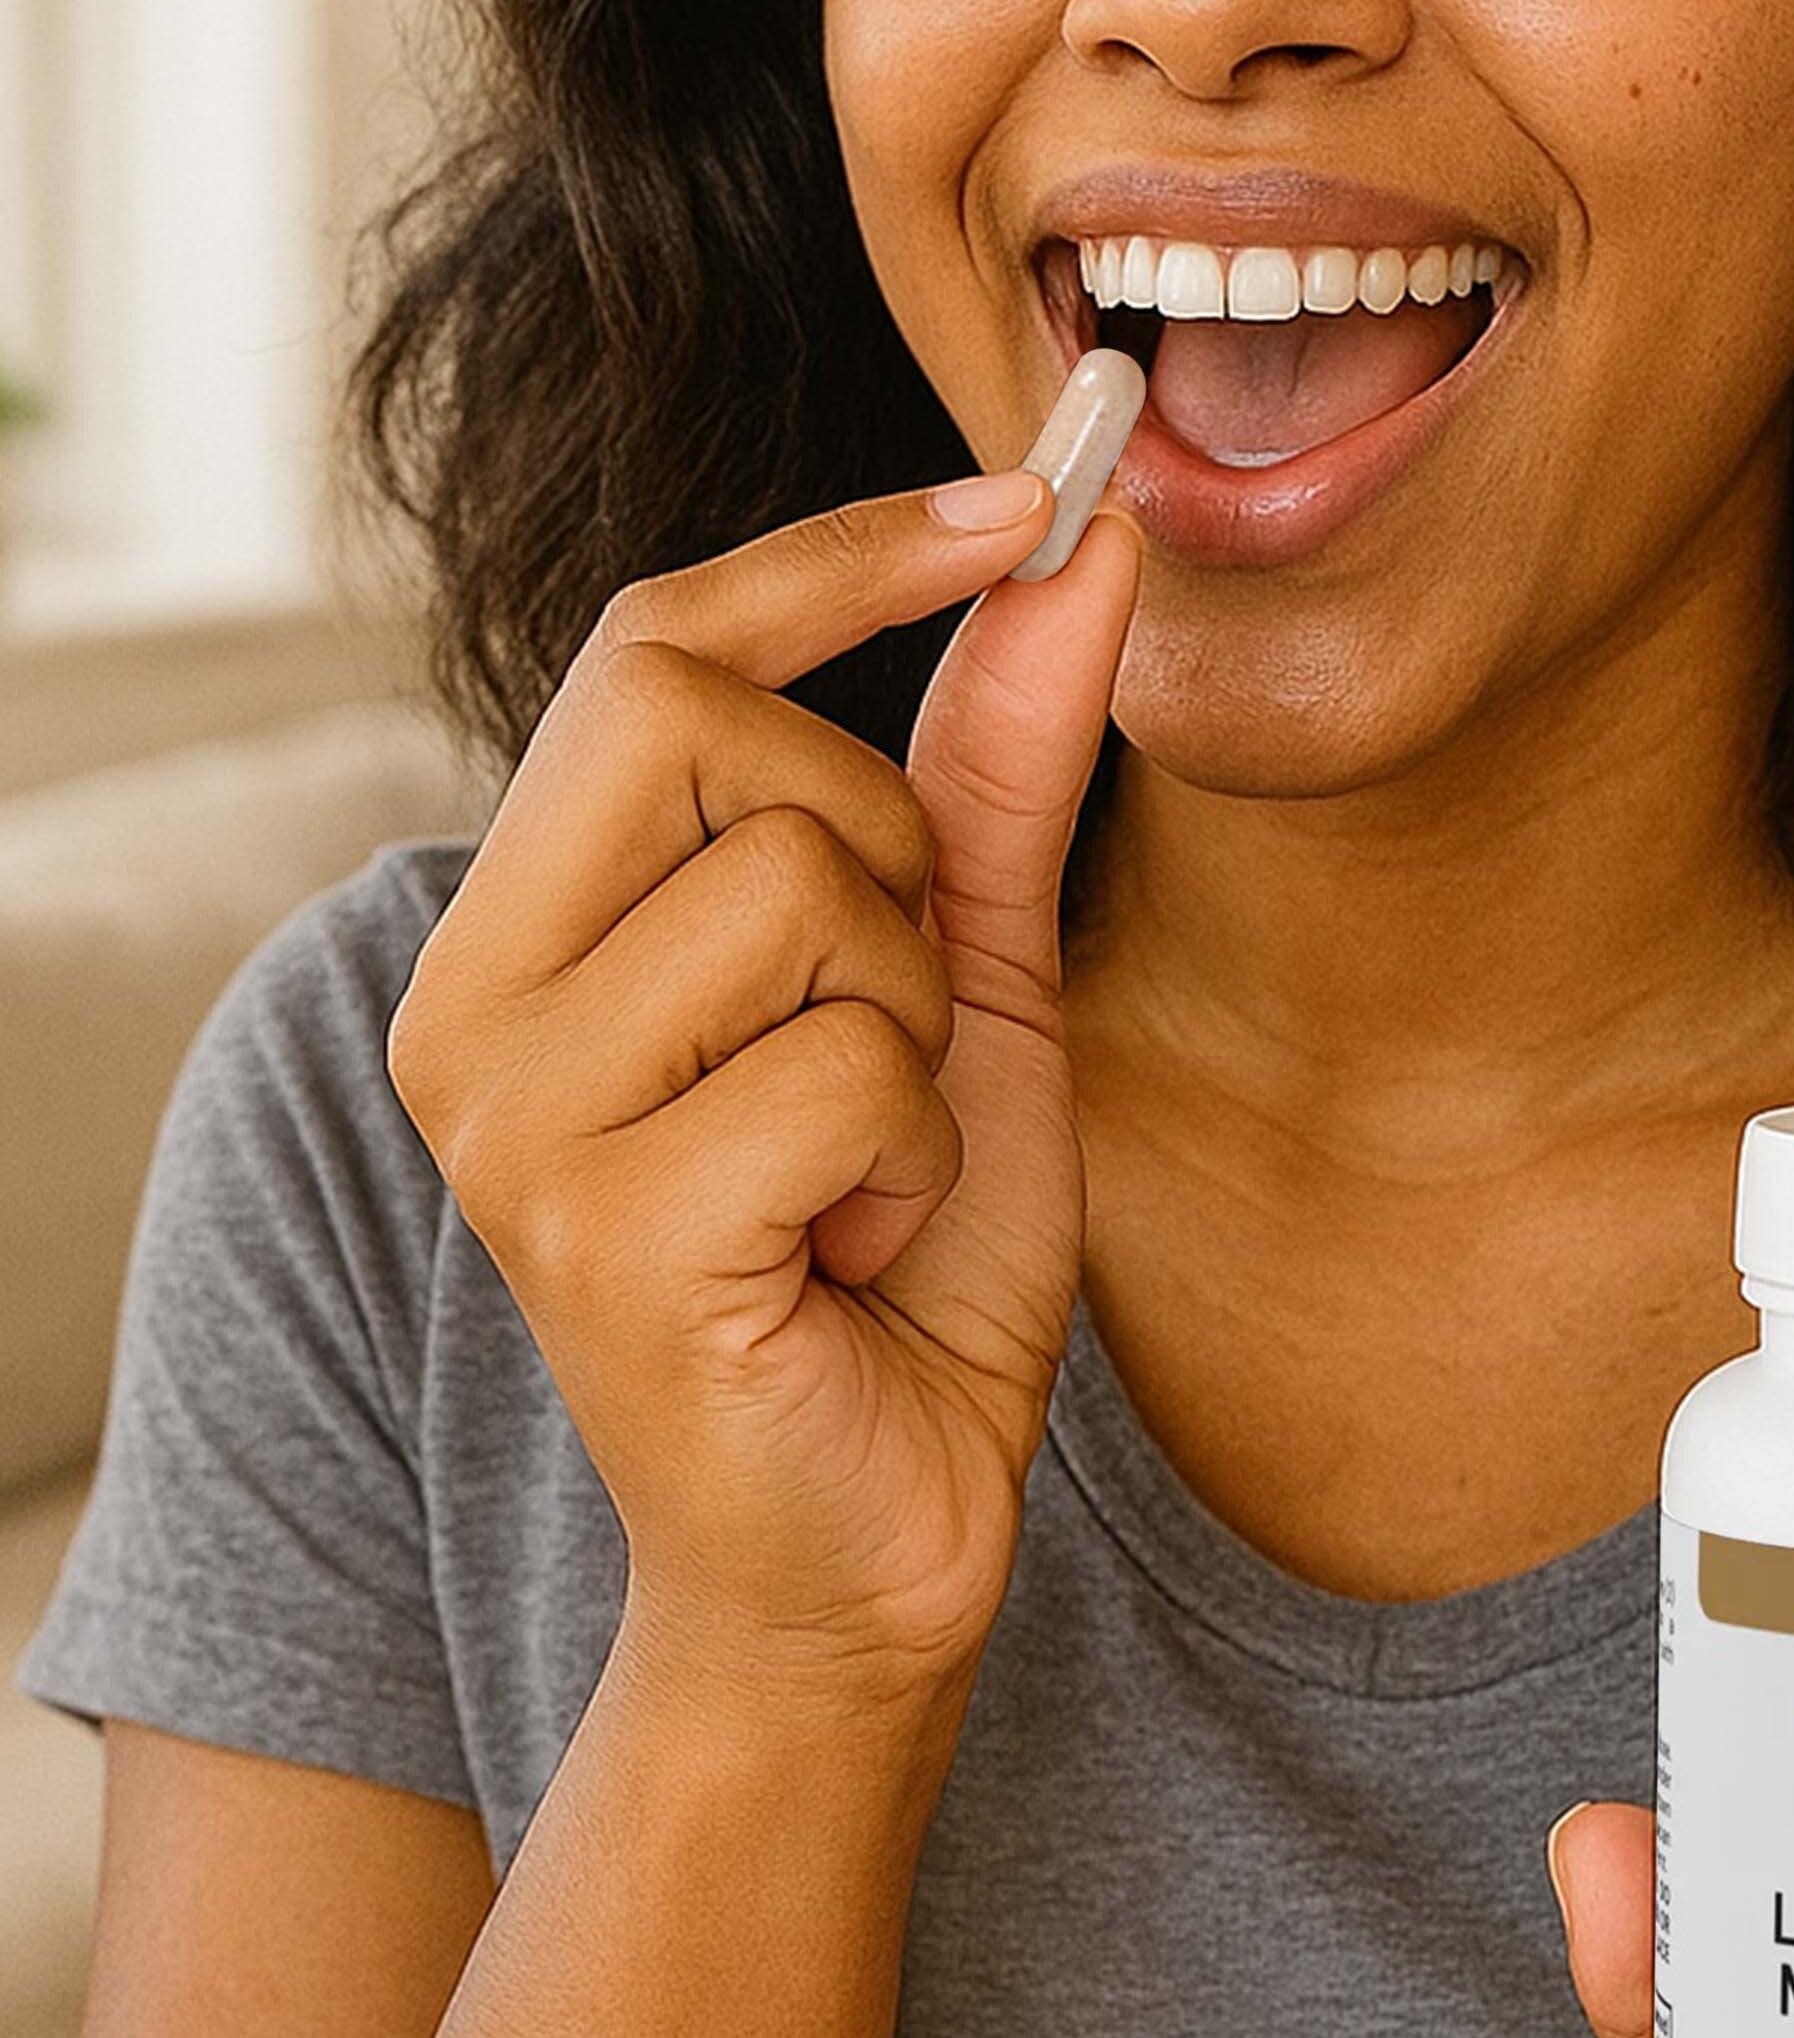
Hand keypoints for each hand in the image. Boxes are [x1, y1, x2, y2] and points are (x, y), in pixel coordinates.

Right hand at [386, 473, 1138, 1710]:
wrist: (871, 1539)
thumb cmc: (900, 1257)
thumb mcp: (964, 980)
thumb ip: (990, 771)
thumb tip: (1076, 549)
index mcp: (530, 923)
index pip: (655, 643)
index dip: (843, 551)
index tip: (1026, 498)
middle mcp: (473, 1002)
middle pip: (710, 717)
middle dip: (884, 841)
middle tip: (889, 1017)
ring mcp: (516, 1116)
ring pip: (806, 887)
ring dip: (913, 1024)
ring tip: (862, 1161)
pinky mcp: (601, 1231)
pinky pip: (851, 1061)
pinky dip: (916, 1148)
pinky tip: (856, 1246)